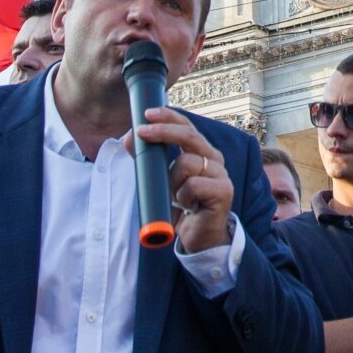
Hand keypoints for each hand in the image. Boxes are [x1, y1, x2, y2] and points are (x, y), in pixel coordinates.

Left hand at [125, 107, 232, 252]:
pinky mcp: (223, 191)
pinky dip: (183, 197)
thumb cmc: (182, 206)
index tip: (147, 114)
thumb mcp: (163, 180)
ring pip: (186, 163)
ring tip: (176, 198)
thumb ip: (149, 159)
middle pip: (188, 135)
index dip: (168, 117)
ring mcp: (220, 174)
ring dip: (172, 182)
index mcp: (201, 151)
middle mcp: (213, 158)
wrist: (200, 237)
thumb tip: (128, 139)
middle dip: (162, 131)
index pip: (186, 126)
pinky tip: (188, 207)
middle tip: (141, 133)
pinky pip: (193, 185)